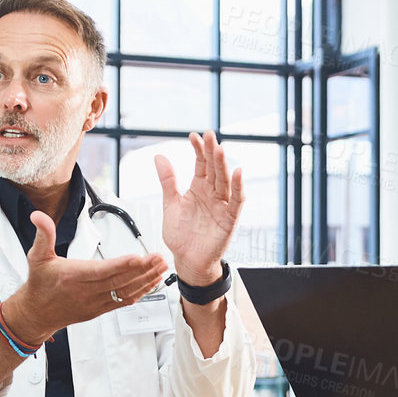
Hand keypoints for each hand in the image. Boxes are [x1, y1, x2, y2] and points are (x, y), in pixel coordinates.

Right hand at [5, 210, 168, 342]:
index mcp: (73, 277)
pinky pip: (124, 301)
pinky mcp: (101, 309)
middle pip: (119, 281)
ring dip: (146, 280)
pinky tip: (152, 282)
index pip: (101, 271)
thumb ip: (43, 235)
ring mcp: (96, 302)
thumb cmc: (39, 284)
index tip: (138, 257)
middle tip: (159, 258)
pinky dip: (141, 292)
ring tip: (162, 267)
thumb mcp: (37, 256)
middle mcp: (87, 291)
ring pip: (125, 292)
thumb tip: (39, 216)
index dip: (121, 265)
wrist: (37, 313)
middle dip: (142, 269)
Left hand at [157, 130, 242, 284]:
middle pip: (214, 169)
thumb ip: (167, 181)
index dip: (198, 150)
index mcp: (198, 188)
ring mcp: (221, 206)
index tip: (193, 136)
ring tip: (219, 149)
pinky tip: (237, 174)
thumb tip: (159, 157)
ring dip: (223, 166)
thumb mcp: (170, 204)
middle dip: (212, 152)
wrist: (187, 260)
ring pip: (224, 181)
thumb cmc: (181, 235)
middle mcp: (211, 194)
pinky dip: (238, 188)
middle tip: (209, 136)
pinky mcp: (229, 219)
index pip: (200, 164)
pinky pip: (236, 202)